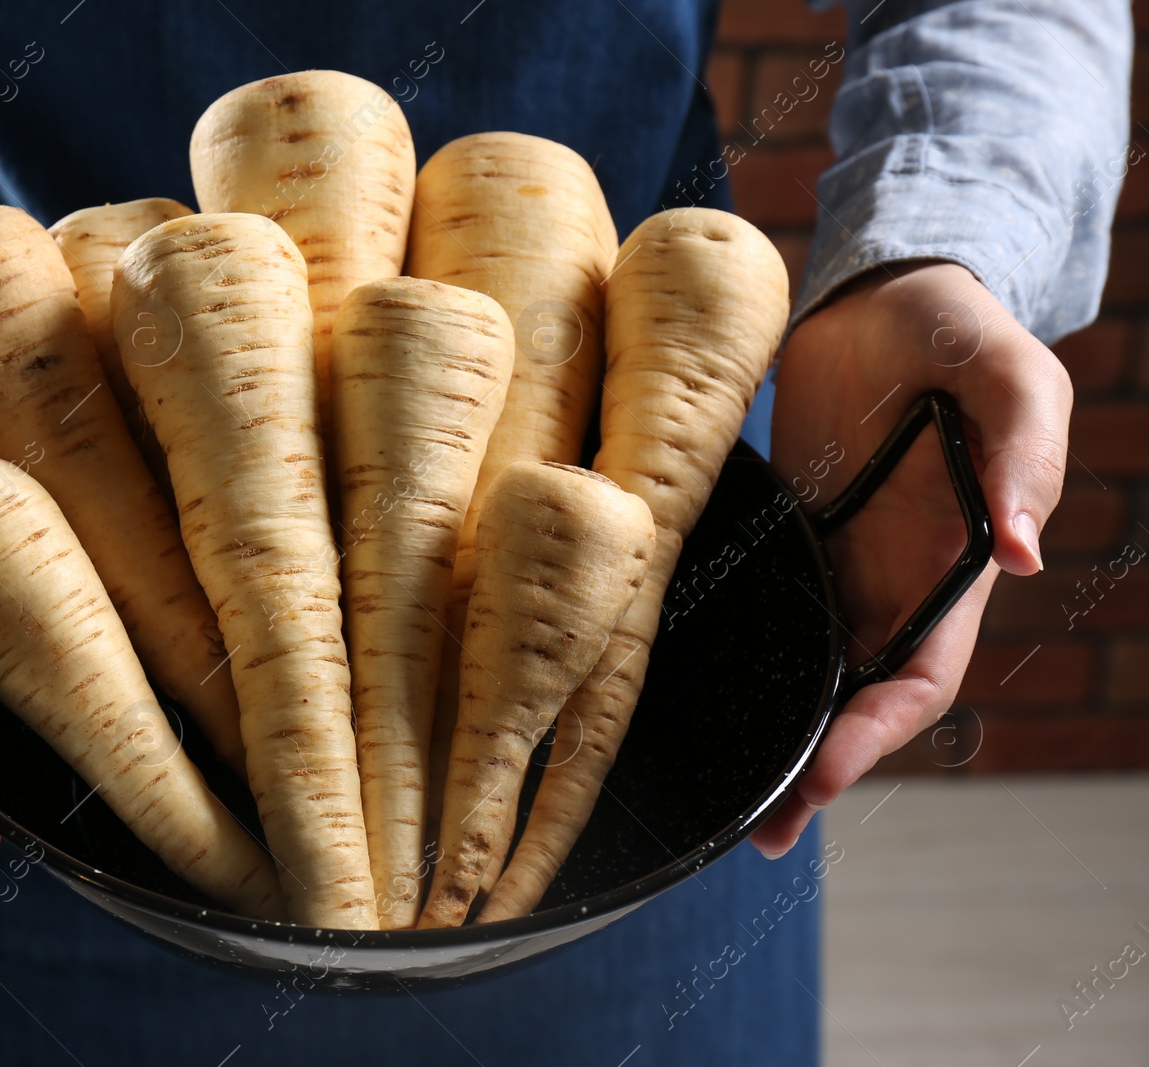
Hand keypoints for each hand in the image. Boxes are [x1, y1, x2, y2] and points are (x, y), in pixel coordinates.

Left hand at [752, 262, 1070, 856]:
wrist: (885, 293)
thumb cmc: (960, 332)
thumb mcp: (1010, 378)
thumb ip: (1023, 457)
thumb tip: (1025, 553)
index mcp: (949, 568)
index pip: (918, 680)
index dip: (873, 738)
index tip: (819, 781)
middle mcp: (890, 582)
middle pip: (854, 700)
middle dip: (812, 768)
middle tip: (757, 831)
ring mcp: (834, 563)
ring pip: (805, 670)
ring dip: (770, 730)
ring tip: (718, 794)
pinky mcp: (784, 537)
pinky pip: (762, 609)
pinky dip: (736, 657)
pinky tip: (684, 686)